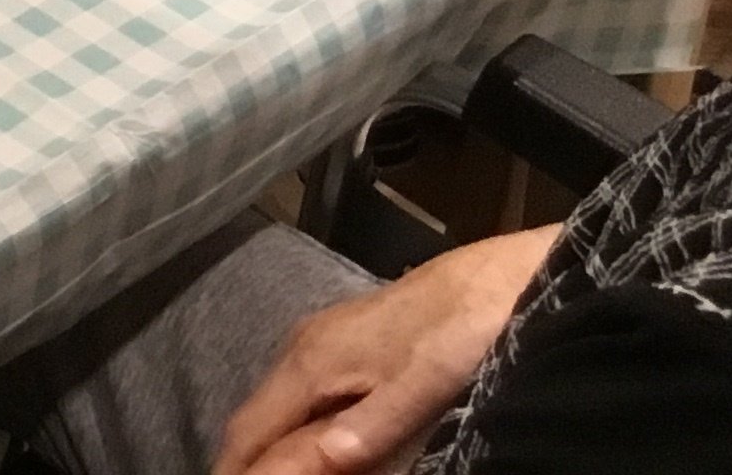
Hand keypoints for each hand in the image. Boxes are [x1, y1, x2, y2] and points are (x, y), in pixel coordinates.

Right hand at [216, 228, 554, 474]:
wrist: (499, 275)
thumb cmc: (458, 332)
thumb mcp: (412, 391)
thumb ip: (358, 432)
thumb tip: (300, 465)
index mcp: (310, 363)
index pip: (249, 430)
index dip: (232, 468)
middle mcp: (303, 345)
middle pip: (254, 414)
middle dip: (242, 458)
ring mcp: (324, 336)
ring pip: (276, 398)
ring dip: (266, 440)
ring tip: (268, 470)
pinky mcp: (348, 337)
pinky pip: (299, 388)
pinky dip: (290, 419)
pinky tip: (309, 435)